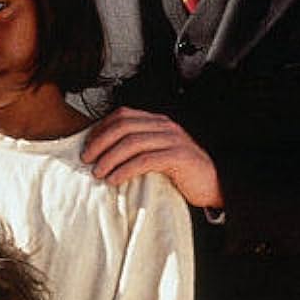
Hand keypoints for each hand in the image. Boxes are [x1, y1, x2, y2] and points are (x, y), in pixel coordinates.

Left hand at [82, 106, 223, 207]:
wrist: (213, 184)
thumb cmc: (180, 173)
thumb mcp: (156, 154)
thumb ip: (137, 149)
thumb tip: (102, 155)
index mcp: (157, 122)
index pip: (122, 115)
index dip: (100, 129)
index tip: (86, 146)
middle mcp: (164, 126)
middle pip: (123, 126)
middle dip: (100, 143)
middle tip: (86, 160)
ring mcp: (172, 140)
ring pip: (132, 143)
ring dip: (110, 158)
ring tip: (98, 173)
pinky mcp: (178, 157)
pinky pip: (145, 160)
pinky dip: (125, 170)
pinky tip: (114, 180)